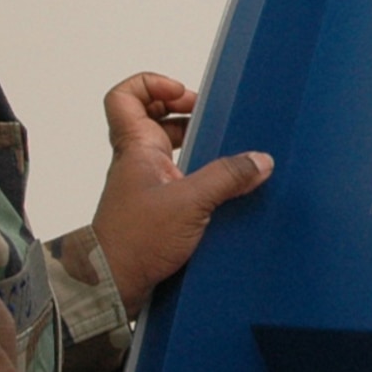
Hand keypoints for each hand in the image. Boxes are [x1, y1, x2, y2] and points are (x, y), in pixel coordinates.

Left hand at [90, 73, 272, 315]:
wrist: (112, 286)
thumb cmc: (133, 242)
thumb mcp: (189, 204)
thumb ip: (226, 178)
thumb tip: (259, 161)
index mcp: (135, 148)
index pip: (125, 97)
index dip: (152, 84)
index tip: (184, 94)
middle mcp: (136, 162)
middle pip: (151, 118)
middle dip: (182, 113)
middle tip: (209, 119)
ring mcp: (144, 186)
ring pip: (165, 150)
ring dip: (192, 145)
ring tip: (221, 150)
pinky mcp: (155, 210)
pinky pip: (176, 179)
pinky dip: (197, 177)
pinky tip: (220, 189)